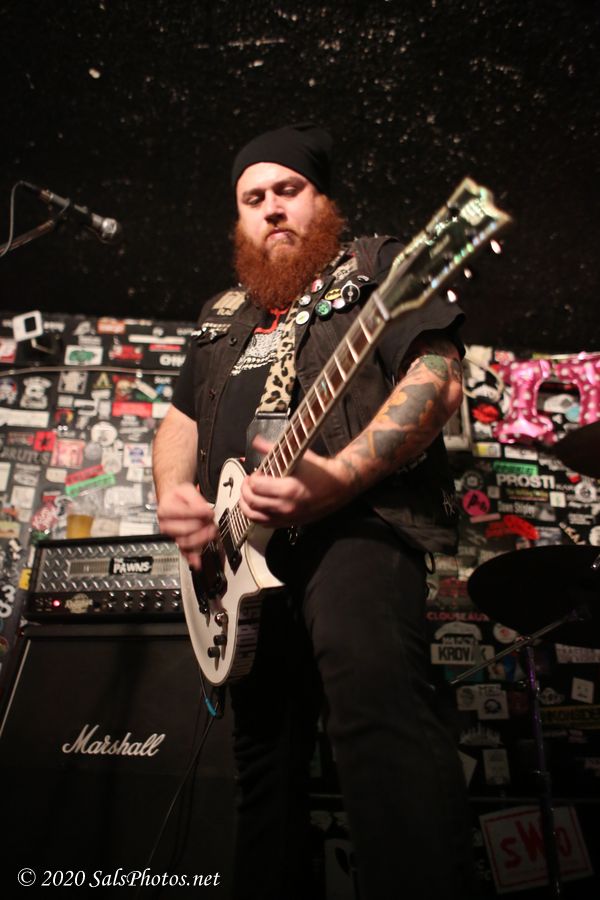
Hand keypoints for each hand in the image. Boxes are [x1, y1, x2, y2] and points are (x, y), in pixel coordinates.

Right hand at [156, 482, 217, 569]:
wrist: (173, 500)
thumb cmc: (178, 496)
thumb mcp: (187, 490)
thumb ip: (197, 500)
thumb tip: (205, 511)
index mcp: (165, 511)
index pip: (183, 514)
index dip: (198, 513)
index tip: (209, 511)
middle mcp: (166, 525)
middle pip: (185, 530)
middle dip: (201, 526)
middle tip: (211, 521)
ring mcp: (172, 535)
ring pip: (186, 542)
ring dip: (202, 538)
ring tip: (211, 530)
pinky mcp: (179, 542)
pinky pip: (184, 553)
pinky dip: (191, 558)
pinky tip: (197, 562)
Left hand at [239, 436, 356, 527]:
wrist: (339, 487)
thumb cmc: (320, 471)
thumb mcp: (298, 456)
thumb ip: (274, 449)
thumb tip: (257, 442)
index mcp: (288, 489)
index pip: (256, 487)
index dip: (251, 478)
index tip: (254, 473)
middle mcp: (286, 506)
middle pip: (252, 502)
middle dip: (245, 490)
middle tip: (247, 482)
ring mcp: (287, 517)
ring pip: (254, 517)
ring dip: (245, 505)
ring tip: (247, 494)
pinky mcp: (289, 523)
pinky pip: (264, 524)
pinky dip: (255, 516)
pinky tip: (255, 506)